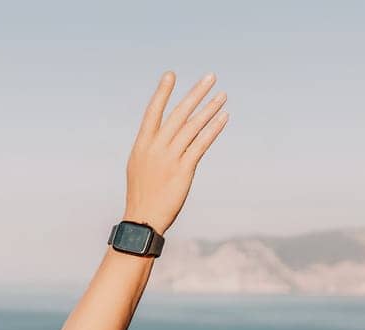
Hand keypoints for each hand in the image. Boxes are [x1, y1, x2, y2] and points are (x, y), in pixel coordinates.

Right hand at [124, 72, 228, 232]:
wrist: (143, 220)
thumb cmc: (142, 194)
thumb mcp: (140, 166)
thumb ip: (152, 148)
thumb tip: (167, 134)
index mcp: (142, 146)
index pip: (152, 113)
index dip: (162, 93)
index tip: (170, 74)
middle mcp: (155, 148)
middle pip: (178, 114)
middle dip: (195, 94)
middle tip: (210, 77)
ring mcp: (169, 158)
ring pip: (192, 127)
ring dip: (209, 109)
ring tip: (222, 95)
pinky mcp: (183, 170)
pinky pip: (201, 144)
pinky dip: (213, 129)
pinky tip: (223, 118)